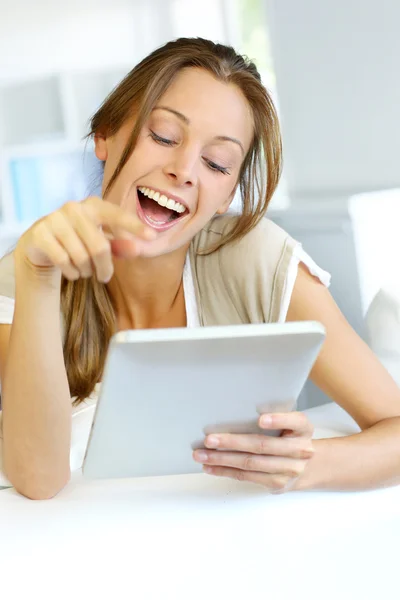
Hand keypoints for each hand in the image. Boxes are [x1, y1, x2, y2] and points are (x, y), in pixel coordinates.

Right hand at [16, 196, 154, 282]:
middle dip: (105, 268)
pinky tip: (72, 272)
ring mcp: (55, 219)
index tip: (152, 236)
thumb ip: (120, 244)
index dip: (134, 226)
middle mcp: (74, 208)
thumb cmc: (78, 240)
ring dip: (86, 271)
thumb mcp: (101, 241)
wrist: (40, 242)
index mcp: (93, 205)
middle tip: (104, 277)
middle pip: (100, 247)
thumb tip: (139, 249)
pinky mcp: (41, 234)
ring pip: (81, 257)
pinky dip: (72, 273)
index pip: (117, 216)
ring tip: (85, 271)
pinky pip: (64, 261)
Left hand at [193, 412, 313, 492]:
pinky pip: (246, 477)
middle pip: (263, 445)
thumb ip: (274, 416)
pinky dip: (225, 471)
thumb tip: (233, 410)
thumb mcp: (291, 423)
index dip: (278, 420)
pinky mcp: (276, 484)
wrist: (308, 467)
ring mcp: (288, 470)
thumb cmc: (290, 437)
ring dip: (222, 459)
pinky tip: (211, 466)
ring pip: (250, 463)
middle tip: (209, 439)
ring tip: (202, 454)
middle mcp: (299, 450)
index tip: (260, 419)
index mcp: (303, 429)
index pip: (295, 421)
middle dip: (232, 442)